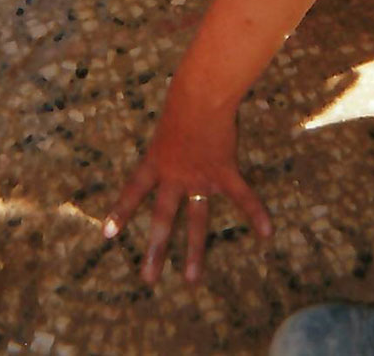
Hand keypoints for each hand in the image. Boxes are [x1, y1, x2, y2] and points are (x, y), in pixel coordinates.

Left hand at [101, 91, 271, 283]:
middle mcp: (174, 175)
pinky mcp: (224, 172)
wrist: (202, 94)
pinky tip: (266, 232)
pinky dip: (256, 213)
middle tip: (148, 279)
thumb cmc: (184, 96)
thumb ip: (172, 138)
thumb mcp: (168, 119)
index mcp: (156, 159)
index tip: (107, 234)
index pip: (134, 189)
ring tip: (191, 280)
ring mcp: (199, 177)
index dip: (121, 211)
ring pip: (196, 220)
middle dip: (156, 249)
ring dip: (194, 251)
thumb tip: (180, 139)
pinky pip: (242, 197)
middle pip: (163, 218)